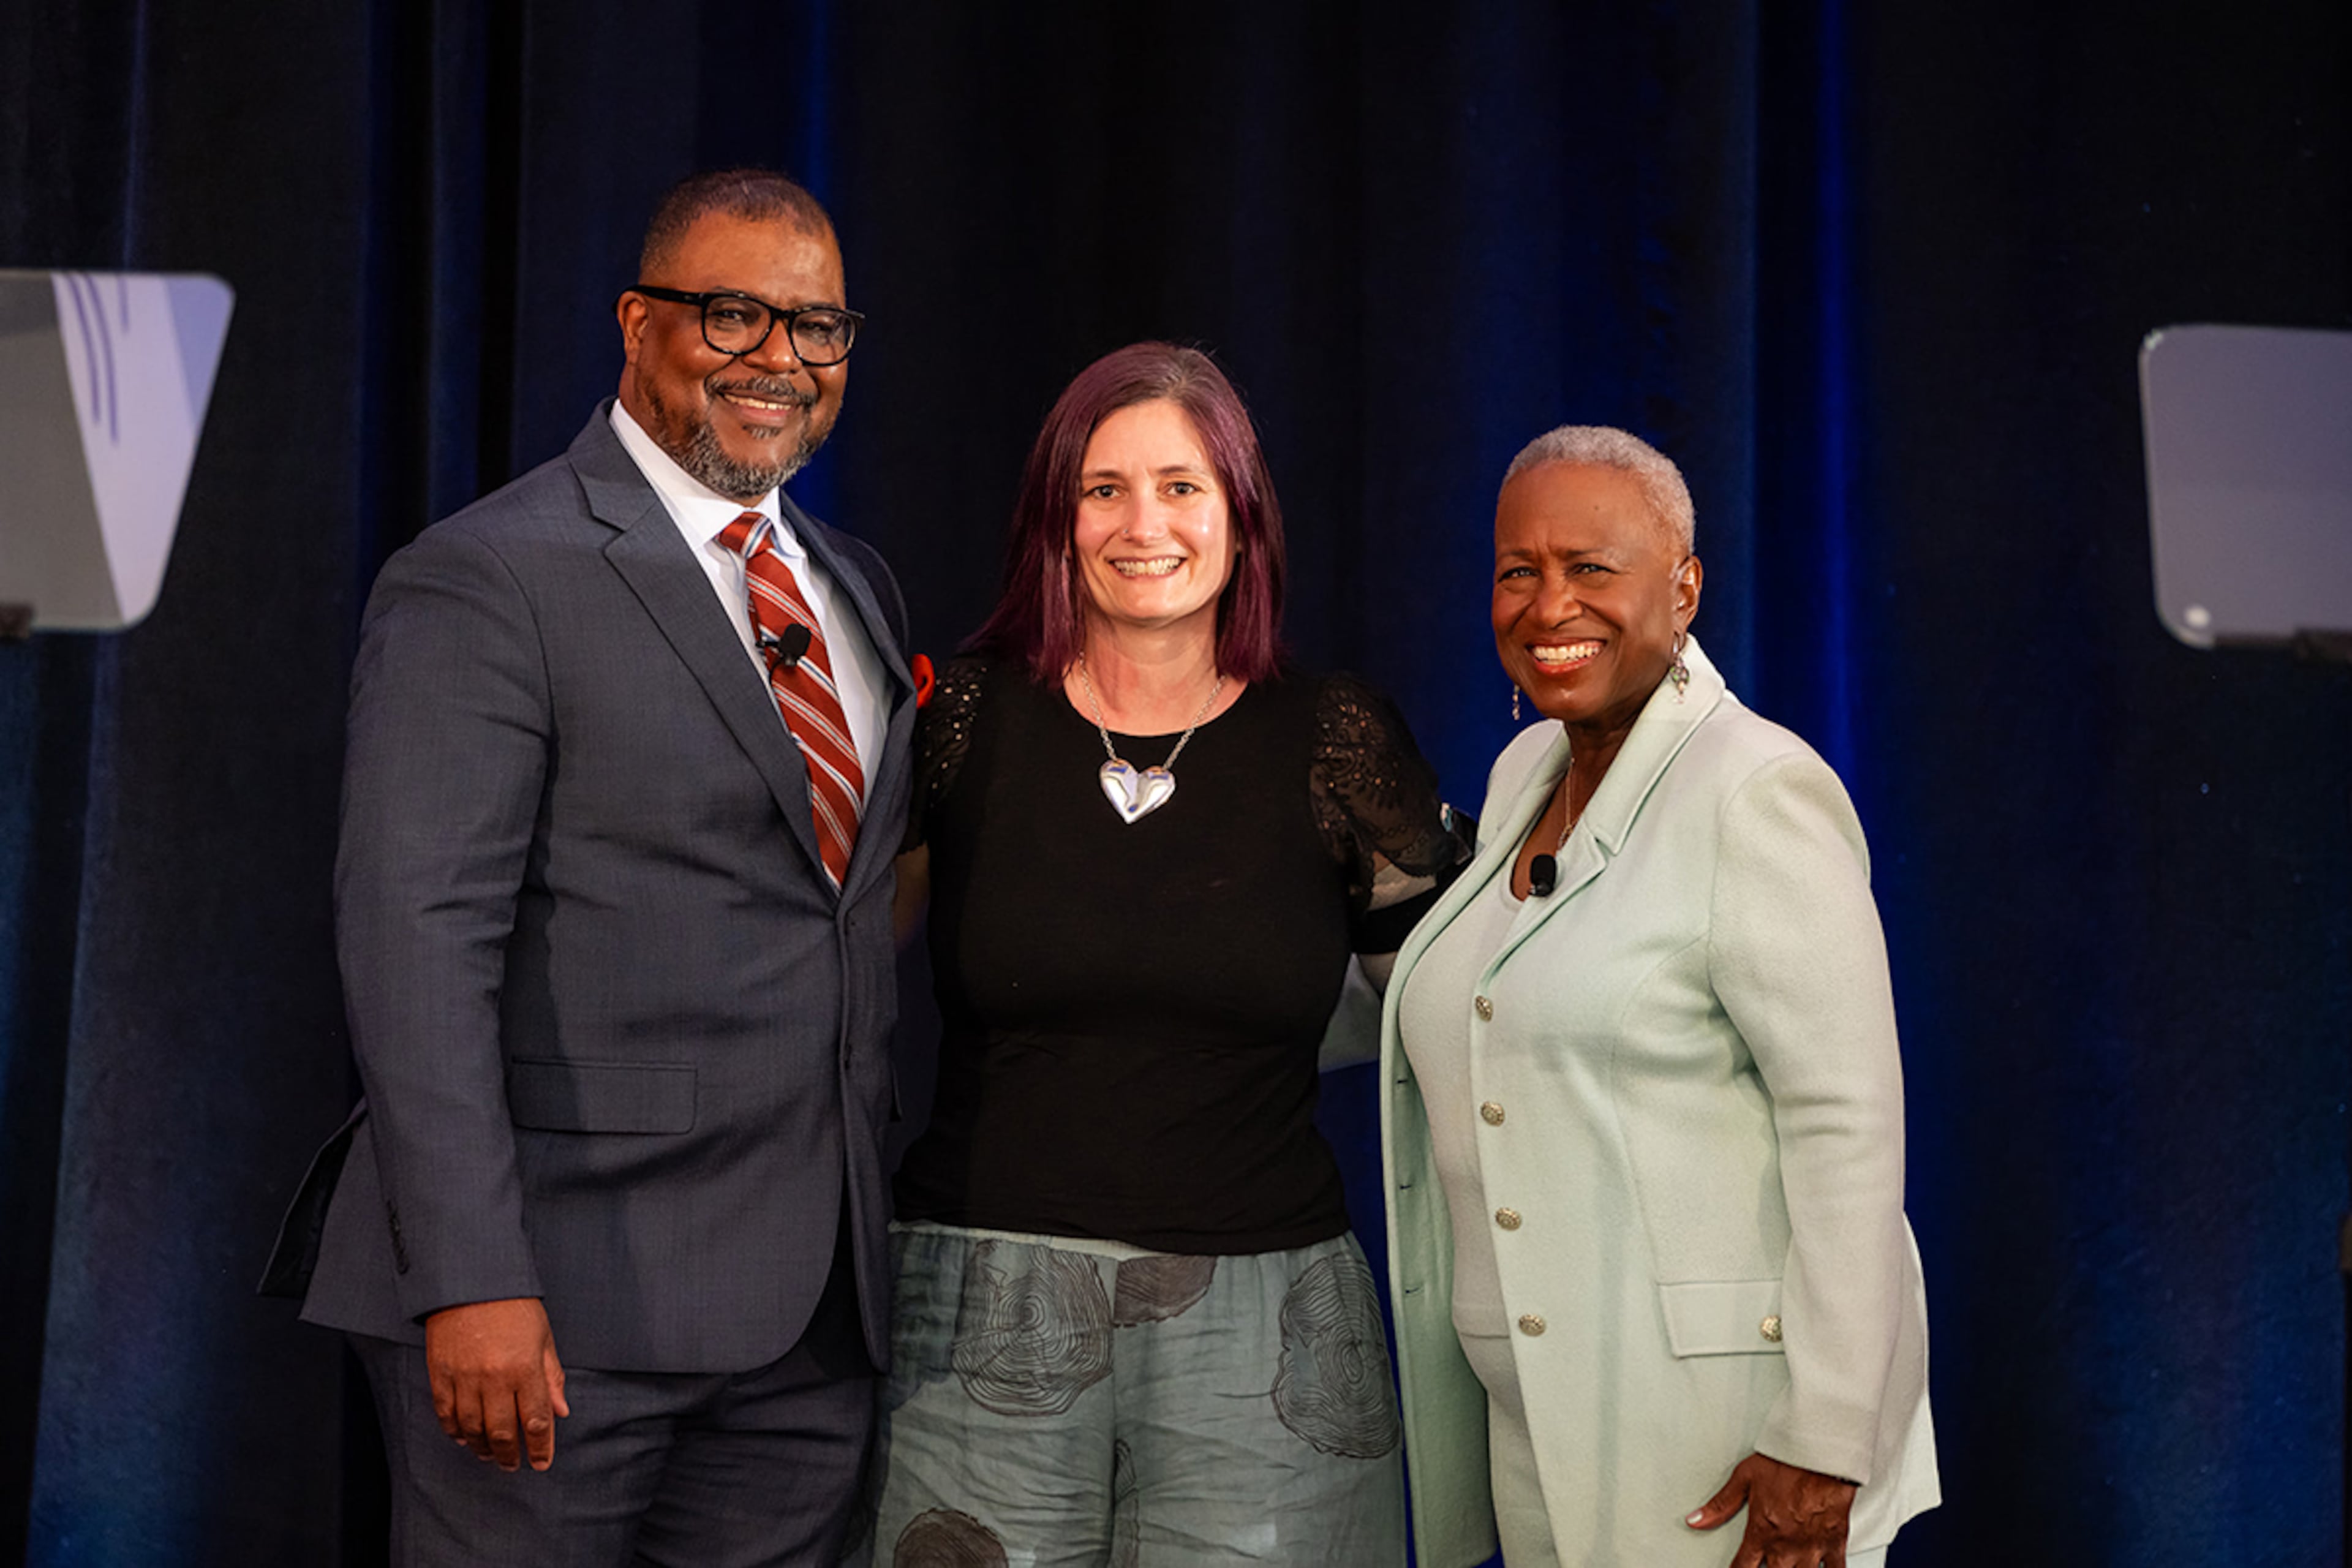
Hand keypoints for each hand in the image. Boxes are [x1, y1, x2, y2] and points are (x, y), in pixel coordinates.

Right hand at [424, 1297, 568, 1471]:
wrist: (471, 1280)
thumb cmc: (513, 1306)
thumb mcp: (543, 1337)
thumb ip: (552, 1376)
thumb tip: (561, 1411)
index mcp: (525, 1368)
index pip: (536, 1420)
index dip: (541, 1447)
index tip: (543, 1462)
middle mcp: (494, 1378)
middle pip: (502, 1432)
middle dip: (510, 1455)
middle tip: (514, 1465)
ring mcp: (464, 1377)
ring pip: (472, 1429)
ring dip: (482, 1448)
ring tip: (490, 1455)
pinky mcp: (440, 1373)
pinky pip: (445, 1414)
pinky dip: (454, 1431)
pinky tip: (462, 1438)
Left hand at [1686, 1451, 1857, 1566]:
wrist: (1821, 1453)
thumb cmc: (1785, 1462)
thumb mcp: (1744, 1478)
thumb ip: (1721, 1505)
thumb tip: (1695, 1520)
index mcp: (1762, 1532)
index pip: (1743, 1567)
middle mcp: (1786, 1546)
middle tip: (1766, 1561)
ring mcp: (1812, 1547)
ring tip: (1788, 1564)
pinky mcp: (1836, 1542)